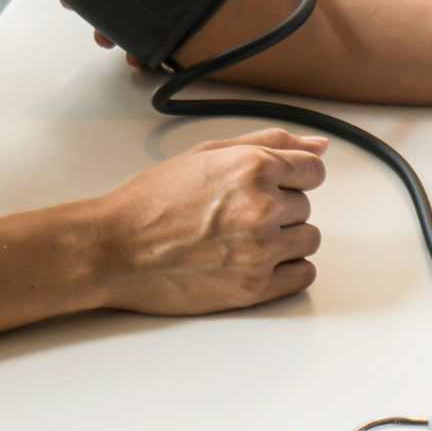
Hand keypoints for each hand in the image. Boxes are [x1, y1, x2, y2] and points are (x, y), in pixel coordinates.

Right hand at [89, 129, 327, 313]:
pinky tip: (253, 262)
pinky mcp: (254, 287)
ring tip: (240, 239)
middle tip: (235, 215)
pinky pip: (303, 275)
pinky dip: (286, 270)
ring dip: (283, 239)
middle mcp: (262, 207)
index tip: (270, 187)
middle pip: (305, 207)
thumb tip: (318, 146)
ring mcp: (260, 250)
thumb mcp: (208, 154)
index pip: (313, 170)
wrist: (113, 248)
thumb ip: (269, 143)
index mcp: (253, 167)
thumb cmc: (151, 201)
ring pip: (307, 240)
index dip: (291, 178)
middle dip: (278, 209)